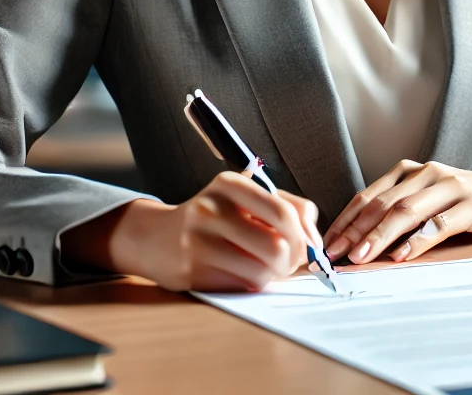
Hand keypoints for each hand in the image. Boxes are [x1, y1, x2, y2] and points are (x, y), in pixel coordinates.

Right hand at [61, 172, 322, 292]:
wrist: (157, 238)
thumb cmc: (214, 217)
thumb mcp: (246, 198)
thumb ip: (286, 208)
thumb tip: (314, 240)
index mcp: (230, 184)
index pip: (283, 211)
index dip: (305, 234)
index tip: (310, 245)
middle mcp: (212, 209)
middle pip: (277, 246)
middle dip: (293, 261)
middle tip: (290, 262)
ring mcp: (199, 242)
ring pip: (262, 272)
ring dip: (273, 276)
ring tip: (268, 268)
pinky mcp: (192, 271)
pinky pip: (241, 286)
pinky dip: (252, 284)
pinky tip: (244, 273)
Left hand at [322, 159, 471, 265]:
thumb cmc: (465, 200)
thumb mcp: (428, 199)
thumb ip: (399, 210)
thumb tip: (358, 240)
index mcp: (410, 171)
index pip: (369, 196)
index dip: (345, 220)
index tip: (325, 245)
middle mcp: (426, 173)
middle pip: (382, 203)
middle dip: (354, 230)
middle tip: (334, 254)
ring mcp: (449, 187)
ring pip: (406, 211)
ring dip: (379, 235)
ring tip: (361, 255)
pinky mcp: (471, 205)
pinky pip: (439, 223)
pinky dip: (418, 240)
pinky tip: (402, 255)